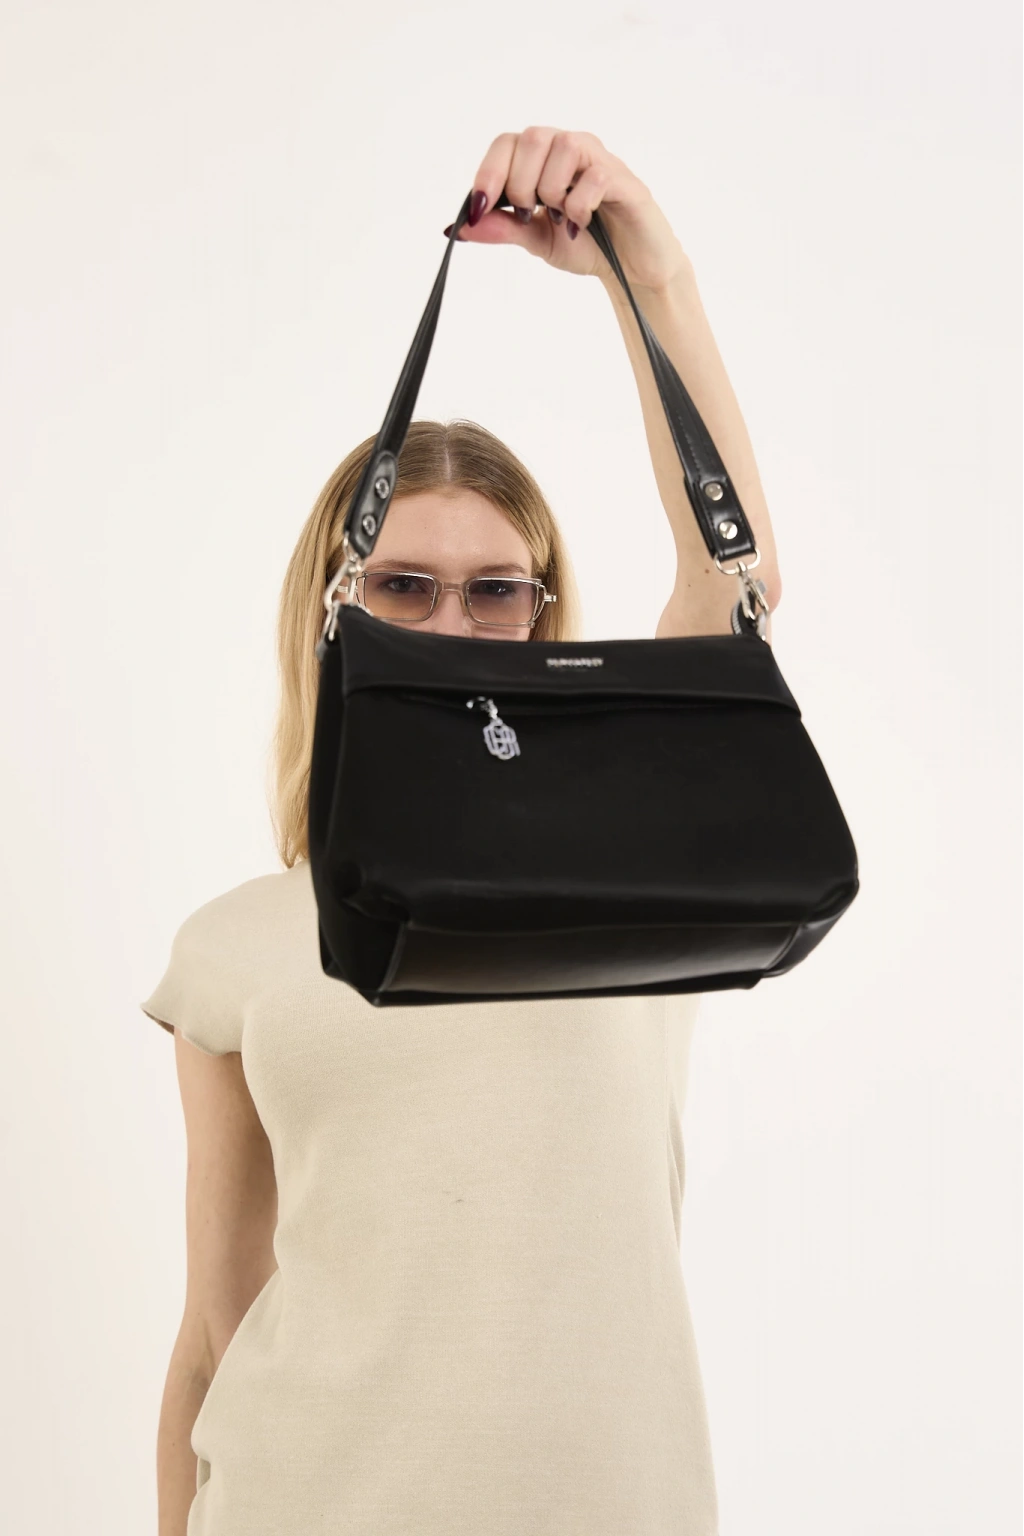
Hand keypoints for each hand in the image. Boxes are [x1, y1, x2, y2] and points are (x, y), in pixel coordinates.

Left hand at [451, 127, 691, 294]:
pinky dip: (579, 204)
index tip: (478, 208)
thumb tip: (458, 227)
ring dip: (551, 189)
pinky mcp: (624, 180)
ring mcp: (599, 160)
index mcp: (545, 159)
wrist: (631, 270)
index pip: (507, 143)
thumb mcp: (535, 240)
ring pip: (562, 146)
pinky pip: (594, 175)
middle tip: (532, 215)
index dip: (487, 172)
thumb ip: (502, 229)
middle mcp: (571, 149)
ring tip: (562, 217)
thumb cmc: (587, 246)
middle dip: (520, 184)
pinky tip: (583, 224)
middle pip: (530, 138)